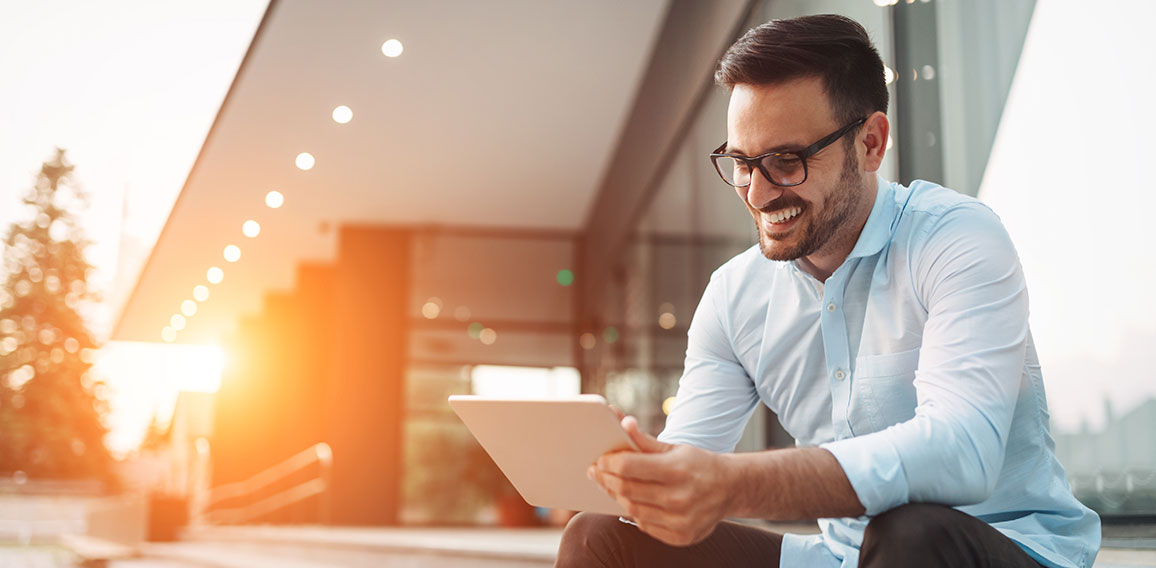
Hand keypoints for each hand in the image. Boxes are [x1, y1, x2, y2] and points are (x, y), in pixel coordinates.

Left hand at [587, 415, 733, 545]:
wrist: (732, 489)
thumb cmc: (699, 464)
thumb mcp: (675, 448)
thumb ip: (645, 440)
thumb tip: (622, 424)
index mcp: (678, 470)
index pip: (628, 467)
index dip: (608, 462)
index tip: (600, 459)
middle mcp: (680, 498)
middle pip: (626, 489)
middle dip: (606, 479)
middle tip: (597, 472)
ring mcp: (681, 520)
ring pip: (632, 509)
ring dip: (617, 496)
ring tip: (610, 485)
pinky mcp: (681, 537)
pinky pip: (645, 526)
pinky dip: (634, 512)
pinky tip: (631, 501)